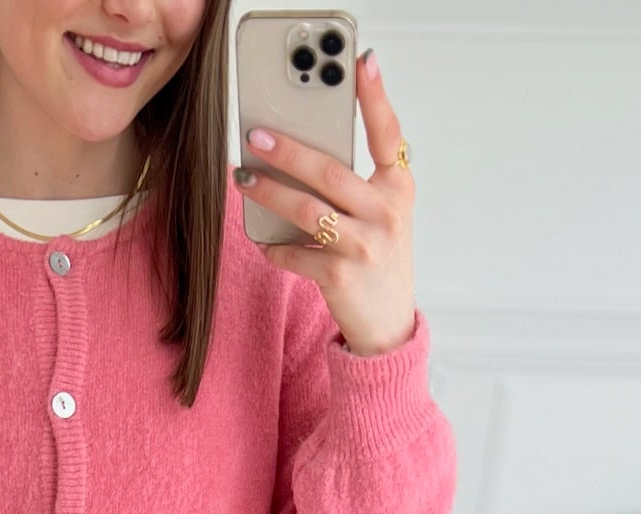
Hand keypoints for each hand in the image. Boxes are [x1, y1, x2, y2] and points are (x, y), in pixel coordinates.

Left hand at [235, 48, 416, 357]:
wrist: (388, 324)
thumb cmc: (378, 258)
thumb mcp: (381, 214)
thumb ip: (356, 182)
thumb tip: (301, 151)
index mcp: (398, 188)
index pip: (387, 134)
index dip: (375, 98)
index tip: (360, 63)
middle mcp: (386, 213)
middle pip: (330, 172)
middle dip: (288, 151)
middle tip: (255, 135)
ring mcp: (364, 246)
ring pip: (307, 210)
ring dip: (269, 192)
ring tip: (242, 178)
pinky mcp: (340, 277)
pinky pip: (295, 253)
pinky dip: (274, 246)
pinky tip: (264, 240)